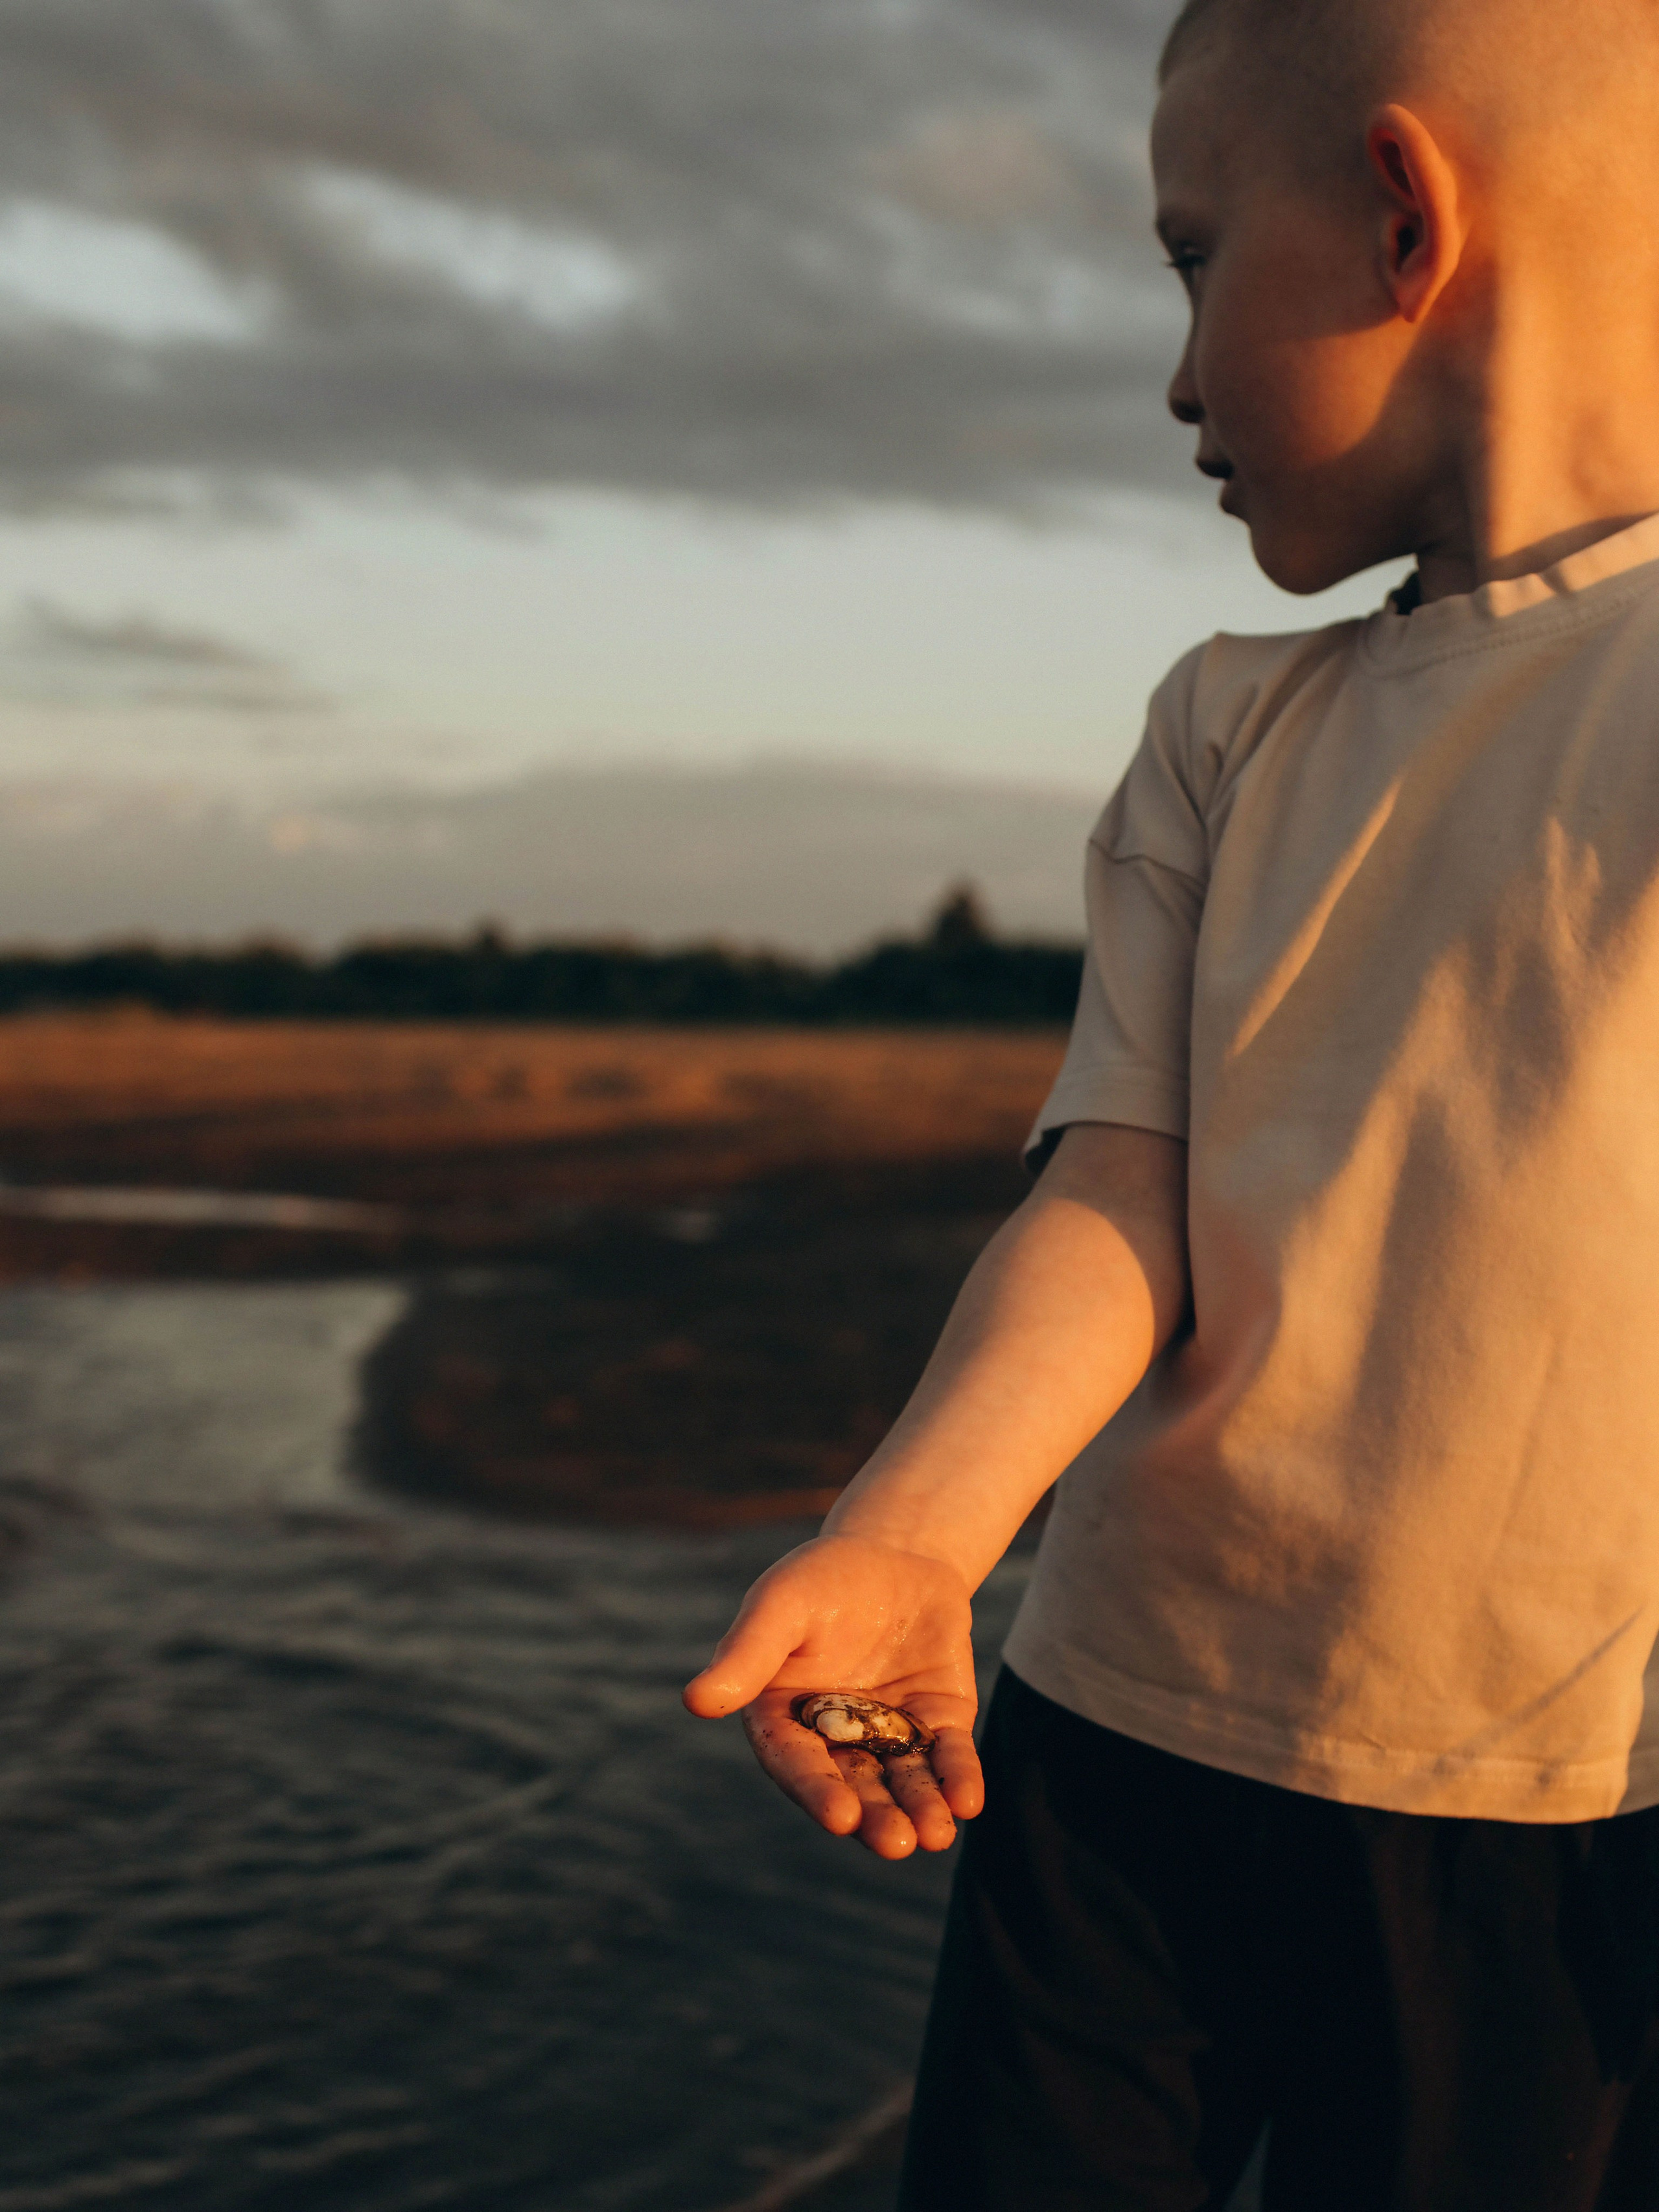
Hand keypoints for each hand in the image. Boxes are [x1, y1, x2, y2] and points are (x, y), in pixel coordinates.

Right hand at [683, 1532, 982, 1859]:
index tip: (840, 1816)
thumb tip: (695, 1701)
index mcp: (784, 1719)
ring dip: (920, 1810)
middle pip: (855, 1786)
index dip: (817, 1791)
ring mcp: (890, 1734)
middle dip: (876, 1818)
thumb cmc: (821, 1578)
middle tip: (896, 1842)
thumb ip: (747, 1652)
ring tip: (936, 1836)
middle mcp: (835, 1739)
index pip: (796, 1763)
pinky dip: (957, 1779)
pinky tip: (967, 1801)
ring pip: (903, 1783)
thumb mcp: (782, 1604)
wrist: (895, 1554)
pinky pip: (947, 1757)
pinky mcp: (938, 1723)